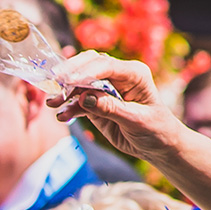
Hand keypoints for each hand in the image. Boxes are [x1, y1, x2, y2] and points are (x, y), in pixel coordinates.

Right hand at [47, 52, 178, 159]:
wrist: (157, 145)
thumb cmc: (155, 129)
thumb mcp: (136, 120)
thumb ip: (111, 108)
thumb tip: (85, 98)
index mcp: (134, 74)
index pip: (107, 66)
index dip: (86, 72)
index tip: (68, 81)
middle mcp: (118, 76)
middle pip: (89, 64)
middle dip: (70, 74)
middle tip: (55, 84)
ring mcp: (105, 88)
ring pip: (79, 82)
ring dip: (64, 92)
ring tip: (53, 104)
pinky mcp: (95, 102)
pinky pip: (77, 101)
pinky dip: (68, 108)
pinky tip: (62, 117)